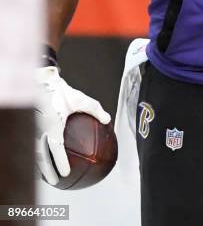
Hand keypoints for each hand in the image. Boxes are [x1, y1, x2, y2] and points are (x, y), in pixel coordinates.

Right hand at [36, 66, 110, 184]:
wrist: (44, 84)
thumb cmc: (62, 92)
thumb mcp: (81, 100)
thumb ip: (95, 110)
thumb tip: (107, 120)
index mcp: (53, 124)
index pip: (55, 147)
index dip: (60, 161)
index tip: (65, 173)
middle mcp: (41, 129)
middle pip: (41, 155)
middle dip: (48, 170)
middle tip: (55, 181)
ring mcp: (34, 129)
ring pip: (36, 152)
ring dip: (42, 165)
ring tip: (48, 176)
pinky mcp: (32, 128)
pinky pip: (34, 145)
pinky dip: (39, 155)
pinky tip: (45, 161)